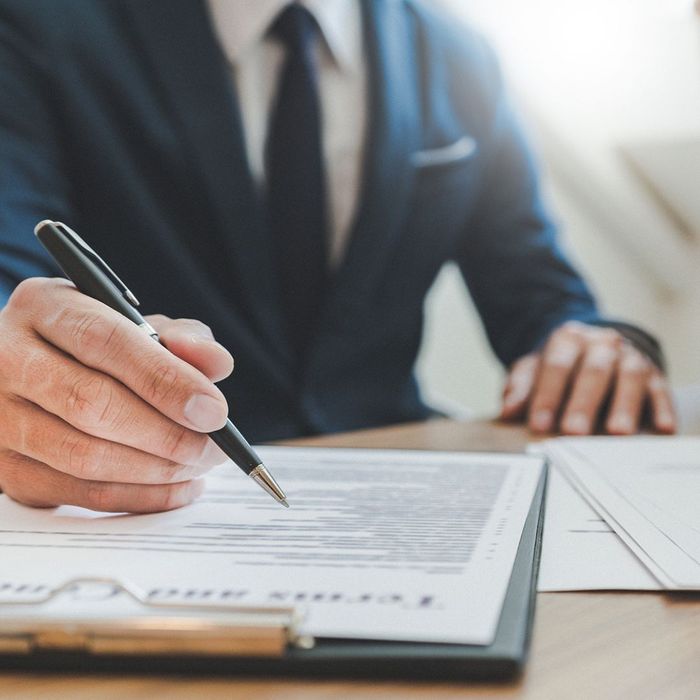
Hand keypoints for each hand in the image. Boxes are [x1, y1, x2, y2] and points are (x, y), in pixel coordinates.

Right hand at [0, 277, 234, 512]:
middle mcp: (9, 358)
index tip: (214, 410)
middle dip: (168, 434)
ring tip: (199, 465)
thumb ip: (181, 338)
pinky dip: (140, 497)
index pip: (105, 341)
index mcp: (45, 307)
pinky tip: (178, 487)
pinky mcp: (6, 467)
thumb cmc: (98, 346)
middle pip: (91, 404)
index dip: (165, 379)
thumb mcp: (138, 325)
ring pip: (83, 456)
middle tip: (213, 447)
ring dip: (156, 471)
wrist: (37, 372)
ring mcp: (0, 417)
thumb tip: (217, 363)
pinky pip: (79, 493)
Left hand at [500, 321, 675, 434]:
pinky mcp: (654, 374)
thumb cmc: (561, 366)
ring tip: (617, 433)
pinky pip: (660, 390)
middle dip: (583, 403)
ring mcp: (630, 357)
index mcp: (568, 339)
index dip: (547, 396)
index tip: (539, 424)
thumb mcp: (534, 370)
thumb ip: (520, 388)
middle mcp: (601, 344)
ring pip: (629, 378)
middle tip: (574, 432)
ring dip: (624, 406)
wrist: (596, 346)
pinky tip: (660, 427)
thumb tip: (507, 410)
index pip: (556, 366)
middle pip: (593, 371)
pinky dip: (662, 407)